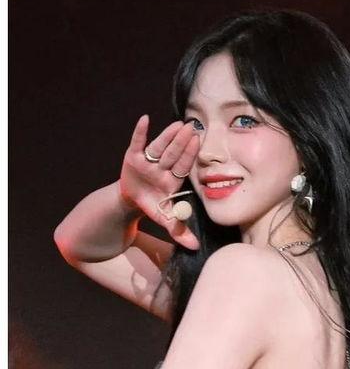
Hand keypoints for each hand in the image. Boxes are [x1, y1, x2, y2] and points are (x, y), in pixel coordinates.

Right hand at [120, 115, 199, 250]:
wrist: (132, 201)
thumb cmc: (153, 205)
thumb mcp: (165, 219)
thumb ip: (180, 231)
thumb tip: (195, 248)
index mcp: (173, 179)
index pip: (183, 166)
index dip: (190, 155)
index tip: (198, 142)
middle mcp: (163, 167)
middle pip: (173, 154)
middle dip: (181, 142)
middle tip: (191, 128)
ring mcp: (149, 161)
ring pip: (159, 147)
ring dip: (167, 135)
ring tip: (176, 124)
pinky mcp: (133, 157)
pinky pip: (137, 143)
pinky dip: (139, 132)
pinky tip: (144, 120)